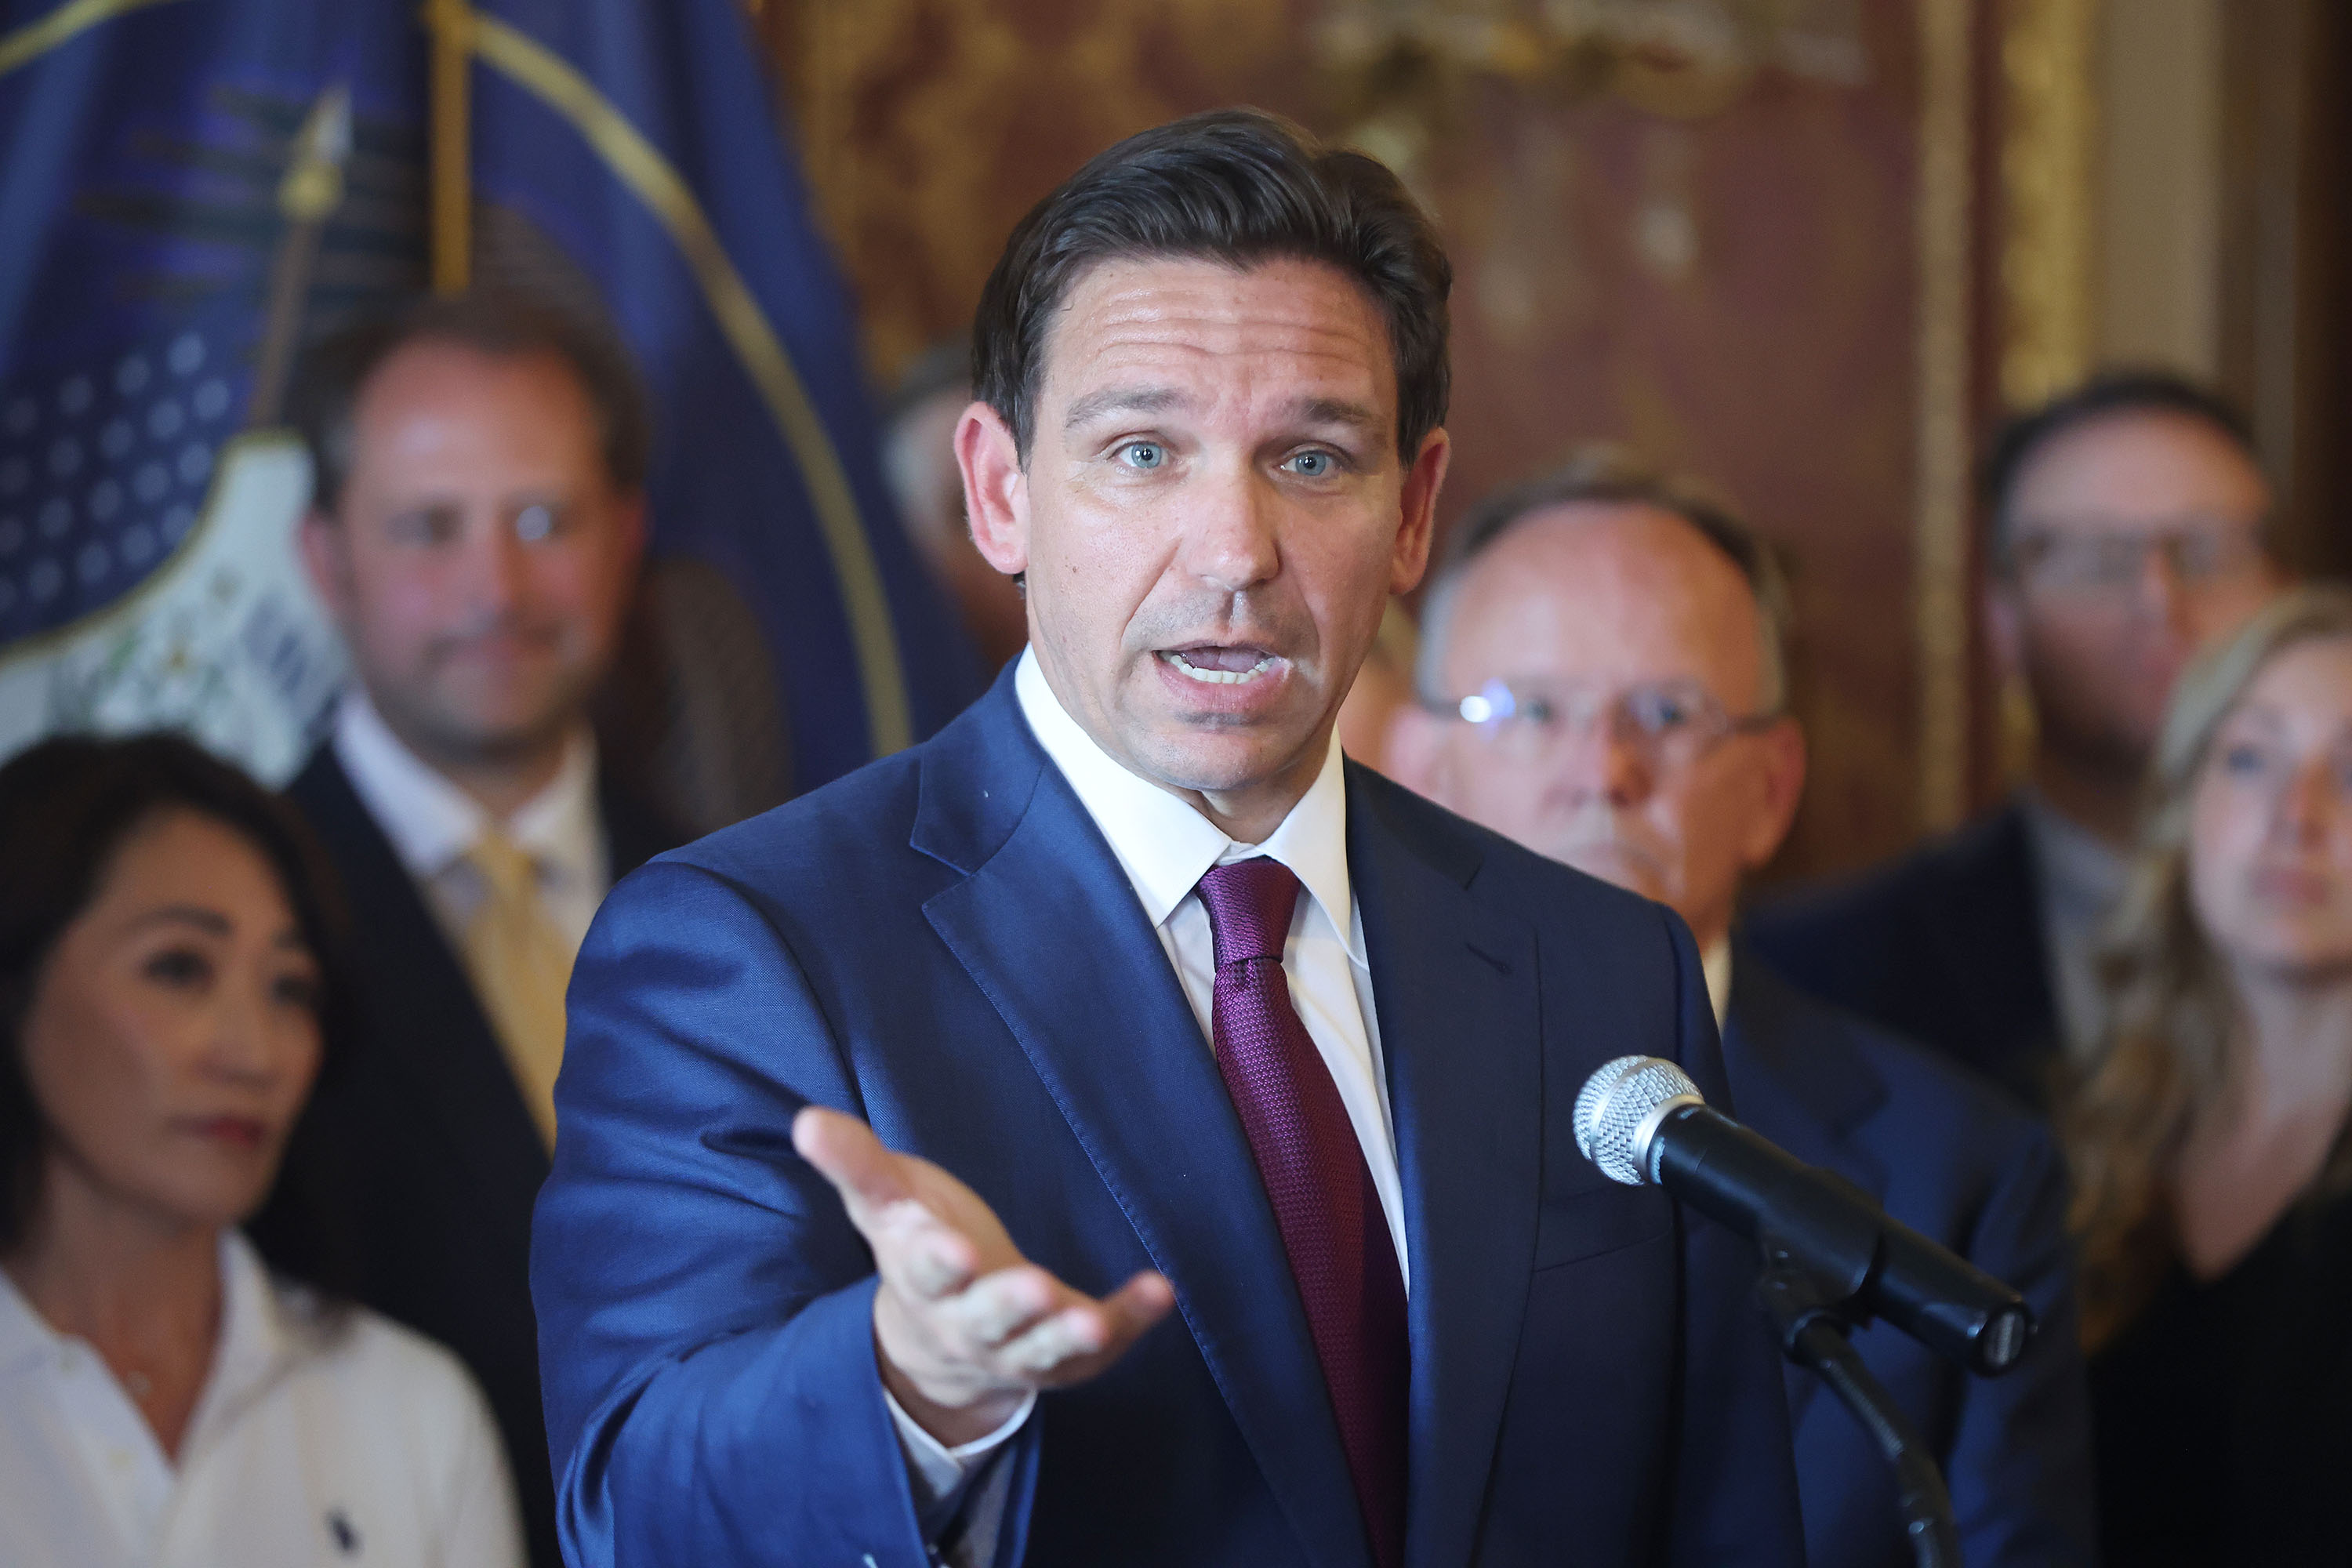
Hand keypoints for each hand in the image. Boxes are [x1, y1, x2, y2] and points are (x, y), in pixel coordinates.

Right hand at [792, 1106, 1176, 1445]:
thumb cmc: (917, 1246)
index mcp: (923, 1277)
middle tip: (1033, 1288)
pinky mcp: (1067, 1355)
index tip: (949, 1245)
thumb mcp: (885, 1203)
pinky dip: (1130, 1320)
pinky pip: (1103, 1343)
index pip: (927, 1269)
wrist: (939, 1343)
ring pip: (1041, 1347)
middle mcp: (969, 1322)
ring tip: (1091, 1320)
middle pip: (987, 1317)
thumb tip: (807, 1120)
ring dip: (1068, 1332)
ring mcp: (1019, 1346)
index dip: (938, 1259)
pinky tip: (1160, 1291)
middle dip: (1008, 1303)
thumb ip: (855, 1164)